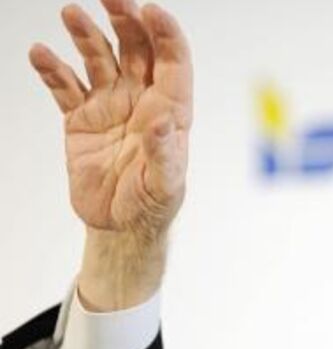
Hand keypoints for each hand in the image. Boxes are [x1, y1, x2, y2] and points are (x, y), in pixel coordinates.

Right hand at [29, 0, 191, 310]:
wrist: (119, 225)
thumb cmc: (152, 203)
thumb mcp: (165, 185)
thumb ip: (165, 153)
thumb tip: (164, 122)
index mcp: (170, 110)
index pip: (173, 62)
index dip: (166, 34)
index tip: (152, 10)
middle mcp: (141, 100)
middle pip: (136, 49)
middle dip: (126, 20)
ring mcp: (110, 105)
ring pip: (99, 59)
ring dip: (87, 35)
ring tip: (71, 13)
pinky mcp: (80, 118)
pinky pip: (65, 86)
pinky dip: (53, 69)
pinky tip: (41, 53)